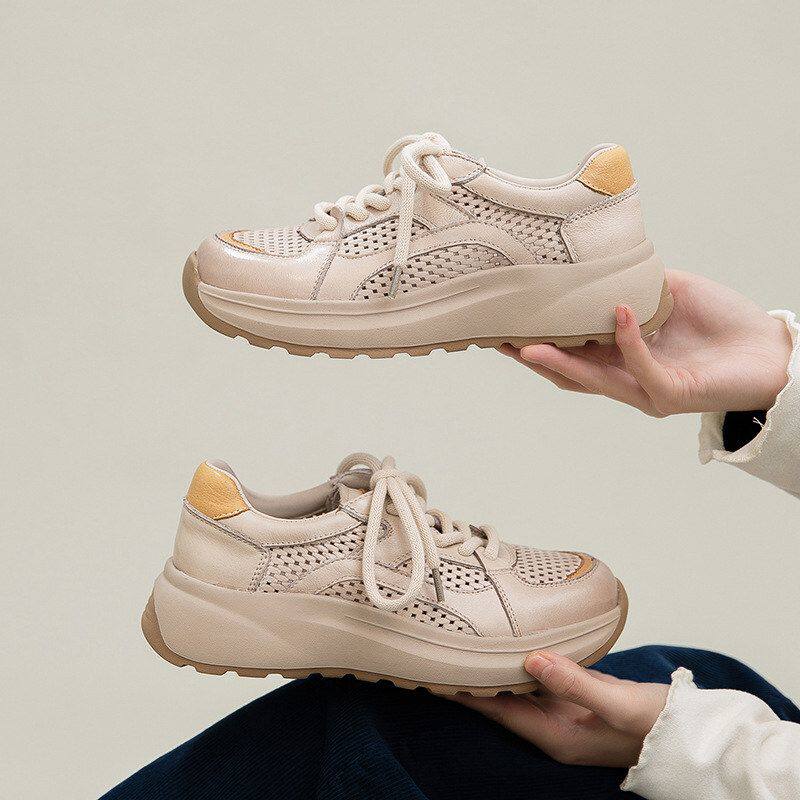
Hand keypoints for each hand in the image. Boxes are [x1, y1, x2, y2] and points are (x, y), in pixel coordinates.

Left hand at [455, 651, 668, 767]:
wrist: (692, 732)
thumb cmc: (657, 726)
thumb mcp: (617, 703)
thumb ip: (574, 682)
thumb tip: (531, 658)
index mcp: (556, 736)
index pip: (499, 712)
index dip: (469, 694)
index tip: (439, 673)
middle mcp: (554, 725)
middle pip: (503, 700)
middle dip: (475, 678)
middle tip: (445, 648)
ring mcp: (565, 710)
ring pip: (519, 686)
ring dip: (497, 666)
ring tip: (468, 639)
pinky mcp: (577, 694)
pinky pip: (540, 676)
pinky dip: (524, 660)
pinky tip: (513, 639)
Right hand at [505, 270, 792, 415]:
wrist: (771, 351)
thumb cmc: (723, 324)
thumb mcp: (671, 294)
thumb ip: (637, 285)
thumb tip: (603, 262)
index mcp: (621, 357)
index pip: (571, 353)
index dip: (537, 342)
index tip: (506, 324)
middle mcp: (626, 379)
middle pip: (569, 374)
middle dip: (533, 359)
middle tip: (499, 341)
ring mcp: (645, 389)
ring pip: (592, 380)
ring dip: (560, 363)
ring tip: (531, 345)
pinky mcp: (670, 393)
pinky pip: (641, 367)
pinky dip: (628, 341)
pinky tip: (620, 313)